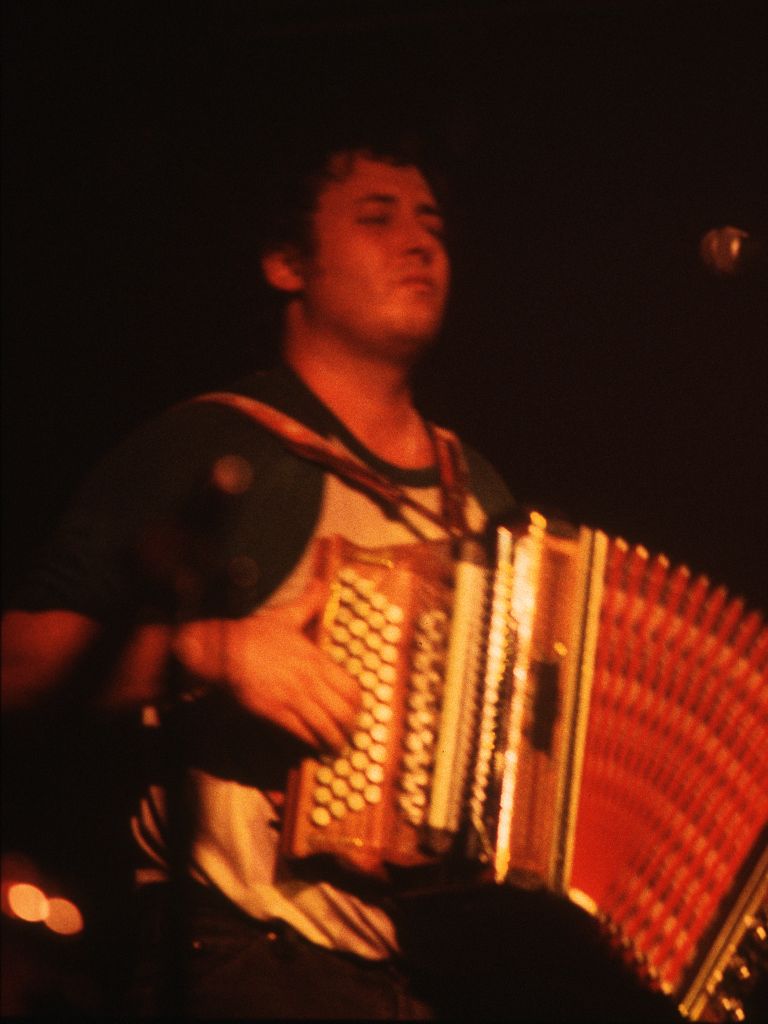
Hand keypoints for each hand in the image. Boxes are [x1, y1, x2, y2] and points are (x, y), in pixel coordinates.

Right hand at [175, 580, 360, 752]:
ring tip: (337, 747)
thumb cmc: (254, 634)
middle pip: (343, 711)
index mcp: (315, 658)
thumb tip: (322, 584)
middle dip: (350, 727)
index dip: (358, 704)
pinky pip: (303, 733)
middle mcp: (309, 680)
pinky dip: (313, 743)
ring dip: (335, 740)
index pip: (350, 687)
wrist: (224, 651)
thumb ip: (308, 603)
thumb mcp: (285, 616)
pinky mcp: (276, 712)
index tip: (357, 710)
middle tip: (350, 734)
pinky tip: (316, 748)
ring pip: (326, 726)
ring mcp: (294, 698)